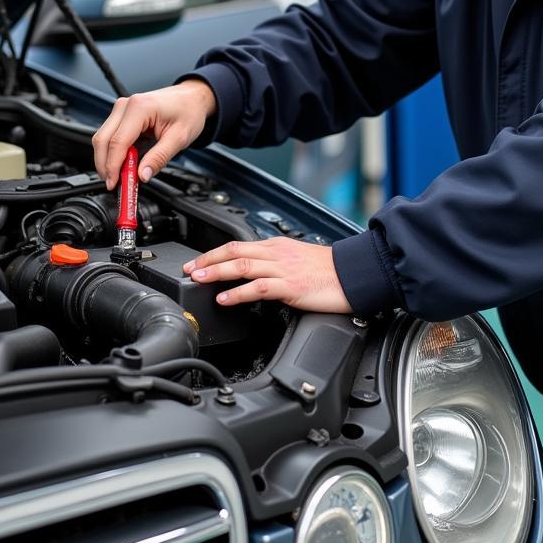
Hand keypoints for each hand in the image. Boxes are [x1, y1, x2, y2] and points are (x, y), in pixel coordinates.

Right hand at [92, 79, 217, 189]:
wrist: (192, 98)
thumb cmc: (188, 111)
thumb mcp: (179, 138)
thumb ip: (159, 158)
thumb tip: (142, 175)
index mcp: (140, 107)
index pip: (118, 141)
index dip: (113, 166)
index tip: (114, 183)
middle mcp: (126, 105)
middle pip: (103, 140)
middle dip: (105, 165)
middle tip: (115, 184)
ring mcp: (122, 109)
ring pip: (103, 139)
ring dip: (108, 160)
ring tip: (121, 176)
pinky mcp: (122, 116)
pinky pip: (111, 137)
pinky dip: (114, 153)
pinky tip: (124, 164)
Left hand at [182, 237, 351, 312]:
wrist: (354, 274)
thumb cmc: (329, 271)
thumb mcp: (296, 261)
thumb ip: (274, 266)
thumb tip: (254, 276)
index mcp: (277, 246)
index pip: (237, 244)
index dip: (213, 253)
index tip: (196, 263)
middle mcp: (277, 253)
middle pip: (233, 251)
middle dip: (207, 260)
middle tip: (187, 270)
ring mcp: (283, 268)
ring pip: (241, 265)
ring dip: (215, 272)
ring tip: (197, 280)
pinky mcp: (290, 285)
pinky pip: (258, 287)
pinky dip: (238, 293)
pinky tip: (224, 298)